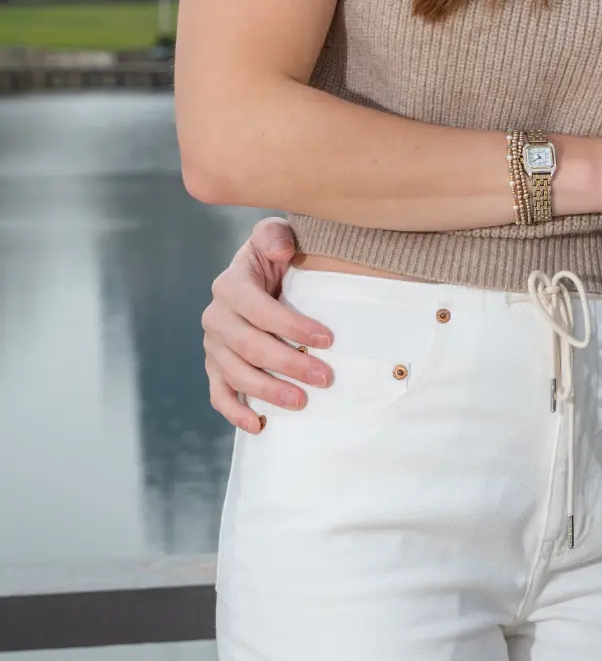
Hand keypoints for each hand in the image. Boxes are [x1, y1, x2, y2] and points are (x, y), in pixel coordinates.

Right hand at [202, 217, 333, 432]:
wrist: (261, 276)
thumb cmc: (276, 257)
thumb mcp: (276, 235)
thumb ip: (276, 234)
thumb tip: (282, 249)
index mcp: (230, 285)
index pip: (260, 310)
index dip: (293, 326)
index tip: (328, 340)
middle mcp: (216, 316)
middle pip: (250, 347)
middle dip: (288, 364)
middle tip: (325, 378)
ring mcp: (214, 345)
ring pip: (235, 374)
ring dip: (268, 391)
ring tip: (302, 402)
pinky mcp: (216, 367)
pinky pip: (219, 394)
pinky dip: (235, 412)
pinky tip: (260, 425)